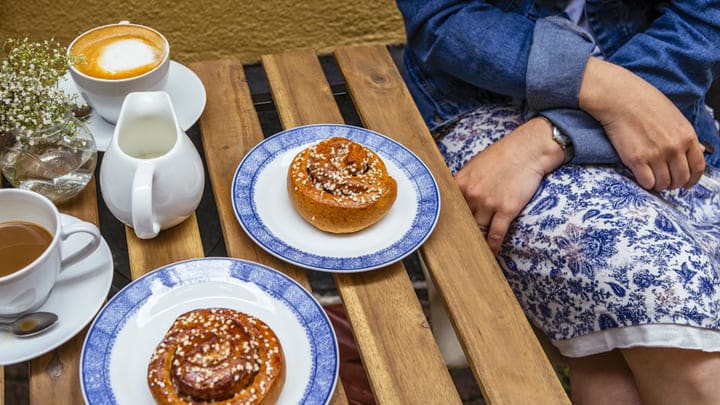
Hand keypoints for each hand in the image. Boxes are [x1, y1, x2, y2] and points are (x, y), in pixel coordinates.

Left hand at [455, 118, 563, 253]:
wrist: (528, 150)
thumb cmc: (504, 154)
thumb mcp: (476, 165)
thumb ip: (465, 182)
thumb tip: (459, 198)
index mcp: (461, 182)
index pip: (448, 207)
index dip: (446, 221)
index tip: (443, 233)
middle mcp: (472, 194)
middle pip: (461, 220)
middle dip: (459, 233)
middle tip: (454, 248)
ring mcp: (488, 203)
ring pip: (477, 229)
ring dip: (475, 240)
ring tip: (472, 253)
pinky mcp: (506, 209)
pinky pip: (495, 234)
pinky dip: (492, 247)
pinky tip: (490, 255)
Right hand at [579, 58, 705, 189]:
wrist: (620, 98)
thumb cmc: (645, 102)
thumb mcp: (675, 117)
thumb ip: (686, 136)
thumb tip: (699, 149)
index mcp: (686, 136)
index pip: (697, 167)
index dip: (692, 180)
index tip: (686, 183)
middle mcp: (674, 147)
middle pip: (680, 179)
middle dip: (673, 183)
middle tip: (665, 180)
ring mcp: (655, 154)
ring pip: (663, 183)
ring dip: (658, 184)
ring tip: (651, 177)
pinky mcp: (636, 159)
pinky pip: (646, 182)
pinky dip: (645, 182)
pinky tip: (641, 175)